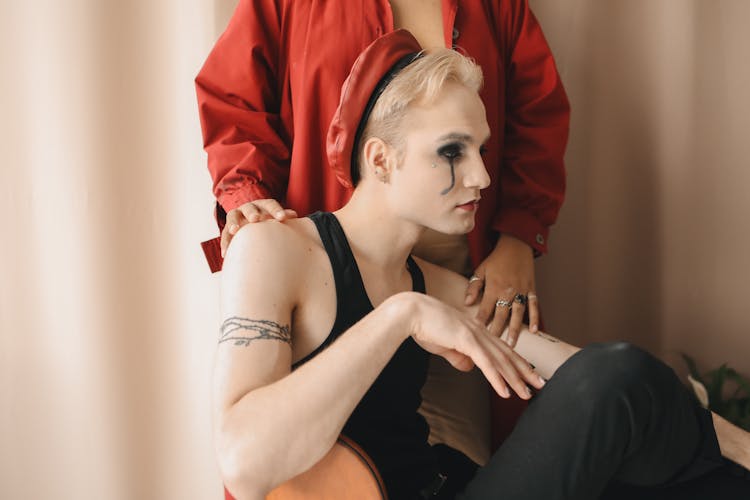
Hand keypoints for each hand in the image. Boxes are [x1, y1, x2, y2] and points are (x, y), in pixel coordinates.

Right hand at [221, 200, 297, 255]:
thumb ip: (283, 216)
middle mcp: (249, 208)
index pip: (270, 204)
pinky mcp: (227, 228)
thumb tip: (294, 216)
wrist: (250, 222)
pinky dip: (225, 243)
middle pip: (250, 208)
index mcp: (263, 205)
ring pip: (233, 216)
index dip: (276, 210)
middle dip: (252, 213)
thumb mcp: (275, 218)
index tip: (282, 218)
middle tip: (255, 219)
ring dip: (233, 222)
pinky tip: (225, 253)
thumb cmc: (268, 222)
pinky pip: (224, 234)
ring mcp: (236, 216)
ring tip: (234, 230)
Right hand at [401, 293, 544, 399]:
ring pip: (501, 361)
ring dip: (516, 379)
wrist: (410, 311)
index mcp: (475, 330)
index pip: (501, 348)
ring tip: (527, 394)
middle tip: (540, 384)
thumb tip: (469, 368)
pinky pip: (486, 364)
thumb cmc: (423, 325)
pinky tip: (506, 392)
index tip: (528, 374)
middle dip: (525, 371)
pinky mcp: (466, 341)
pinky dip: (497, 379)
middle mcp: (479, 331)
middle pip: (507, 354)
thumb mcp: (444, 344)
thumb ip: (457, 356)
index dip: (516, 362)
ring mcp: (474, 335)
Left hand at [464, 234, 538, 346]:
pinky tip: (534, 331)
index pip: (486, 309)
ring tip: (512, 345)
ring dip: (515, 330)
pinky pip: (534, 306)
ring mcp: (521, 291)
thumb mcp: (480, 270)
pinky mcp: (532, 289)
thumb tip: (466, 303)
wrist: (516, 245)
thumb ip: (473, 287)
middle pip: (501, 315)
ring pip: (518, 314)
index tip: (476, 335)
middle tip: (494, 348)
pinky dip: (535, 318)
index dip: (481, 322)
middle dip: (497, 332)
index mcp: (494, 287)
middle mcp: (508, 291)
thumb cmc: (496, 259)